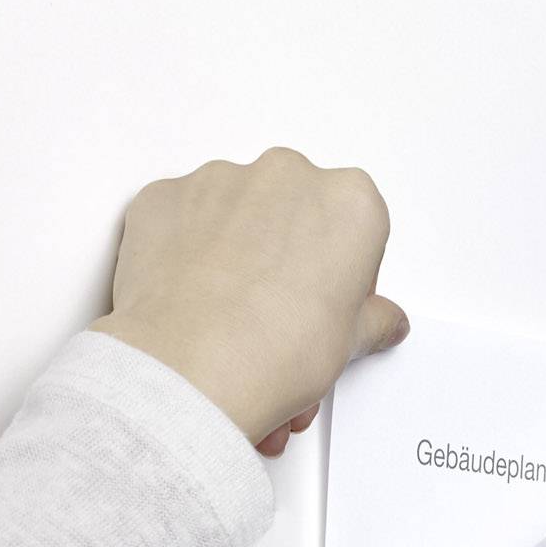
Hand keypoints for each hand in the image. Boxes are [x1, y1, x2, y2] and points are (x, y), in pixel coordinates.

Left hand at [91, 148, 408, 456]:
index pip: (358, 229)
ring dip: (239, 252)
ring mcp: (220, 179)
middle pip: (297, 212)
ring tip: (230, 316)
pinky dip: (187, 250)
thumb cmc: (271, 351)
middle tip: (280, 314)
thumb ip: (372, 319)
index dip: (346, 273)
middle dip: (291, 257)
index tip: (331, 304)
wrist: (186, 372)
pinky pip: (184, 218)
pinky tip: (191, 300)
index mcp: (349, 201)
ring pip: (238, 212)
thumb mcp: (347, 345)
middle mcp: (287, 174)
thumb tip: (380, 320)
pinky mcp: (165, 195)